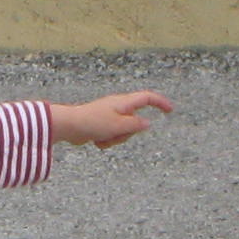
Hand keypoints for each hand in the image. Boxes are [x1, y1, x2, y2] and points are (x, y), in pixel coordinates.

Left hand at [51, 90, 173, 149]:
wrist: (68, 126)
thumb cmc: (92, 123)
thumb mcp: (119, 126)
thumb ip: (135, 125)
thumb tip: (147, 123)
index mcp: (123, 103)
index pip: (147, 98)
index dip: (161, 102)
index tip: (170, 110)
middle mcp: (117, 107)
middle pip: (135, 122)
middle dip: (128, 133)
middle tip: (115, 134)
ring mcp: (109, 116)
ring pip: (123, 132)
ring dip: (115, 139)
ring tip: (102, 137)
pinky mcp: (101, 125)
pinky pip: (111, 136)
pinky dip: (106, 141)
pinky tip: (95, 140)